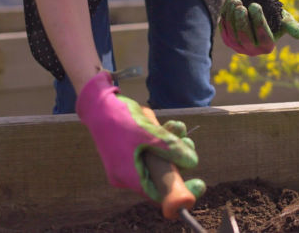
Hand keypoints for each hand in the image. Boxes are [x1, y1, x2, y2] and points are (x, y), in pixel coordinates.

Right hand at [75, 71, 204, 201]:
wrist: (98, 102)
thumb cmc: (120, 117)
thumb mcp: (150, 133)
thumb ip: (171, 148)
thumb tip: (193, 162)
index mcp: (128, 176)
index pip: (159, 195)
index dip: (182, 191)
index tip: (200, 185)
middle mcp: (127, 175)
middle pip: (161, 178)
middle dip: (179, 160)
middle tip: (189, 143)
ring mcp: (127, 164)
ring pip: (158, 163)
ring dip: (172, 146)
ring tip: (178, 129)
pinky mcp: (129, 152)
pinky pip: (151, 153)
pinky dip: (161, 141)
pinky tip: (167, 125)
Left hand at [219, 0, 298, 55]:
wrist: (258, 16)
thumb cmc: (274, 18)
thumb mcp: (285, 20)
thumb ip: (292, 26)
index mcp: (267, 47)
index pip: (262, 35)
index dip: (257, 20)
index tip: (254, 5)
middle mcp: (252, 51)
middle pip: (244, 36)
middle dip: (241, 20)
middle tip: (240, 5)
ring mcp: (238, 47)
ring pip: (232, 32)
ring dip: (231, 15)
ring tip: (234, 0)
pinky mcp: (227, 40)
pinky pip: (223, 28)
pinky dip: (225, 15)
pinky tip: (228, 2)